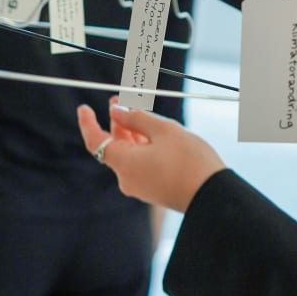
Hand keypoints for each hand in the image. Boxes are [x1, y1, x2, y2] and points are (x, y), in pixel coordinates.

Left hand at [78, 102, 225, 211]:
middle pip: (114, 146)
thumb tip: (116, 111)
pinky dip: (142, 146)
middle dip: (117, 122)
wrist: (212, 195)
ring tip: (142, 112)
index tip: (84, 107)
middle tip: (121, 99)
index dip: (87, 123)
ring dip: (132, 133)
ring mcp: (140, 186)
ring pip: (129, 154)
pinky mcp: (152, 190)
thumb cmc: (190, 160)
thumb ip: (137, 118)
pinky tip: (155, 134)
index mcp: (124, 163)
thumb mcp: (165, 130)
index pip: (95, 142)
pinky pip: (140, 164)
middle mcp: (126, 178)